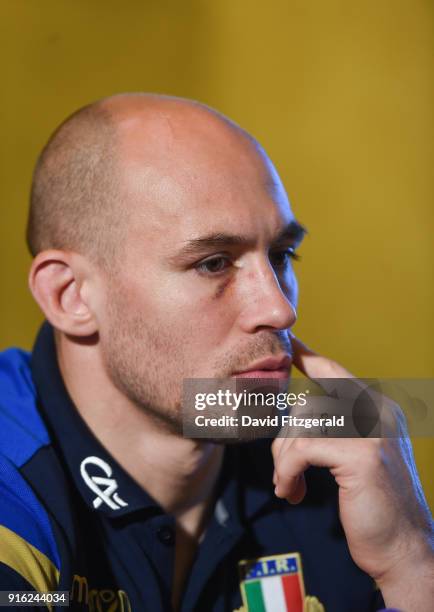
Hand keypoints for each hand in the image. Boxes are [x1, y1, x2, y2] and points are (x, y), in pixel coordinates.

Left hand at [272, 335, 433, 609]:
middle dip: (284, 440)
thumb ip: (337, 430)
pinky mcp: (360, 454)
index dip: (309, 356)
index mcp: (378, 409)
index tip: (291, 345)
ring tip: (288, 486)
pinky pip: (300, 451)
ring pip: (300, 427)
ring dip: (284, 461)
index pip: (335, 371)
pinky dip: (287, 472)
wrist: (404, 548)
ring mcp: (371, 430)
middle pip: (305, 406)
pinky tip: (292, 492)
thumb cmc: (375, 505)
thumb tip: (296, 415)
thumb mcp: (358, 457)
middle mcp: (377, 411)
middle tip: (284, 471)